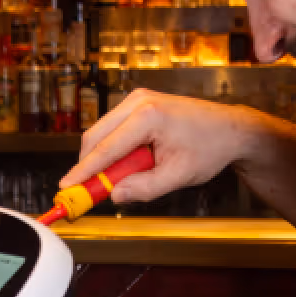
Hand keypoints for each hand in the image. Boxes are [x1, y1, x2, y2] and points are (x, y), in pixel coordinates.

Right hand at [60, 89, 258, 204]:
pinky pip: (112, 131)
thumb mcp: (177, 176)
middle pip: (94, 137)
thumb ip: (143, 189)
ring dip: (102, 160)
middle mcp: (138, 102)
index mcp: (149, 116)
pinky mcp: (137, 105)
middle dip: (88, 166)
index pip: (105, 149)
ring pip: (101, 134)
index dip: (83, 172)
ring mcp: (136, 100)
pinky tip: (129, 166)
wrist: (230, 129)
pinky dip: (112, 151)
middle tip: (85, 192)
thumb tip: (115, 196)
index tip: (65, 187)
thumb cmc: (210, 148)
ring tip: (120, 180)